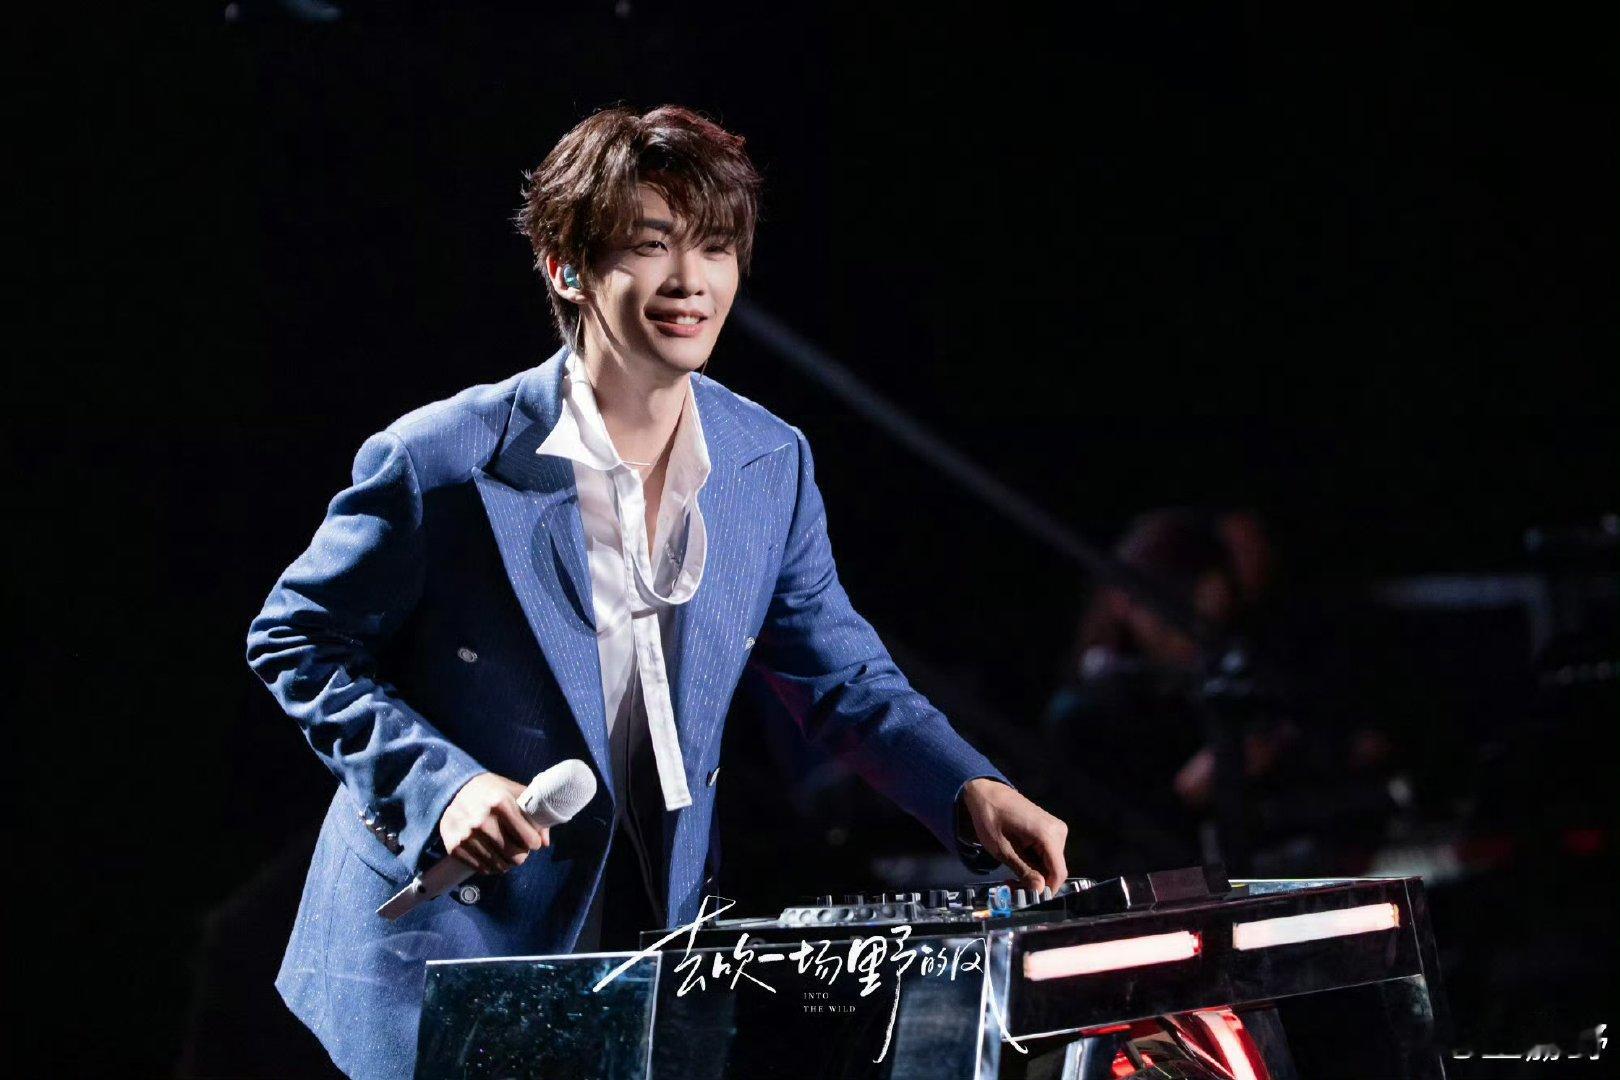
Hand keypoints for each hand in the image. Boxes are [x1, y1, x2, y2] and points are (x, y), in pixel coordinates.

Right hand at [438, 772, 549, 874]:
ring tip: (506, 853)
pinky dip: (490, 866)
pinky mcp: (454, 847)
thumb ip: (534, 814)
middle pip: (516, 857)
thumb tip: (546, 842)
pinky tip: (492, 856)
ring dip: (506, 863)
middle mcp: (483, 821)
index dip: (534, 842)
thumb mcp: (515, 793)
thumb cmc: (491, 791)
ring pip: (499, 866)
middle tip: (519, 849)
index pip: (530, 840)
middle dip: (522, 855)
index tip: (532, 840)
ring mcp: (467, 836)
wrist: (453, 790)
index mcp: (501, 804)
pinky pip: (481, 869)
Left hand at [959, 778, 1068, 893]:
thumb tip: (1039, 890)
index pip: (1058, 872)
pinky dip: (1035, 863)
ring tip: (1010, 878)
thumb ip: (1023, 870)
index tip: (1030, 899)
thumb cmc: (990, 818)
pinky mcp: (1051, 830)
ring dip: (1034, 874)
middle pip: (1054, 869)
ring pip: (1051, 864)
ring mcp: (1056, 829)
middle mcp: (1058, 831)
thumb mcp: (1002, 849)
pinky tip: (1018, 864)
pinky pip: (1048, 855)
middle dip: (1036, 882)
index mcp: (1047, 833)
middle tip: (1011, 887)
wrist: (987, 793)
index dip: (1047, 889)